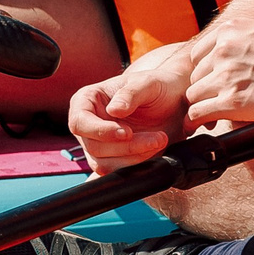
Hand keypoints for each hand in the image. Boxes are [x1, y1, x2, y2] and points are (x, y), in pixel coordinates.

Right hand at [67, 48, 192, 170]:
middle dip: (127, 147)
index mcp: (86, 100)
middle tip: (158, 138)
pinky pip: (117, 172)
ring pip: (104, 164)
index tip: (127, 132)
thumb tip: (113, 110)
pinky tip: (153, 153)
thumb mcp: (147, 82)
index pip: (80, 122)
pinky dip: (136, 166)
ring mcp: (97, 143)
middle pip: (94, 147)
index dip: (101, 131)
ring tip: (160, 141)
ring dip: (135, 158)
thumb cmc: (157, 86)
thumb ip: (130, 93)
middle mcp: (88, 124)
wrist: (174, 102)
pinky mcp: (112, 159)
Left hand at [181, 17, 253, 125]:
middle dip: (204, 91)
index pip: (198, 54)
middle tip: (215, 105)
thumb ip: (242, 45)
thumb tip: (231, 65)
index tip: (211, 85)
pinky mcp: (232, 101)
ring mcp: (226, 74)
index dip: (204, 73)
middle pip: (195, 76)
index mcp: (231, 29)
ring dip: (201, 108)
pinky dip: (195, 123)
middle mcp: (224, 48)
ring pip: (193, 95)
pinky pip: (197, 114)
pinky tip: (201, 128)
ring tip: (210, 119)